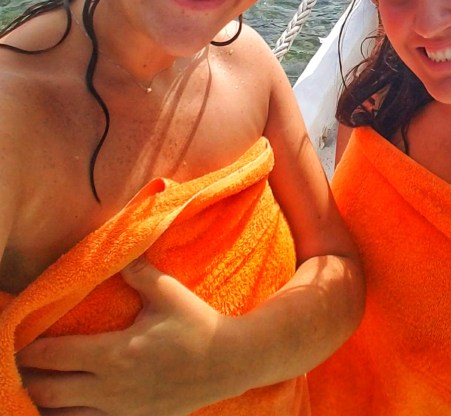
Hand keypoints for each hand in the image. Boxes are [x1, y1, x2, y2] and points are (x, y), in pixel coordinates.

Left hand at [17, 258, 227, 415]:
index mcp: (115, 354)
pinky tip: (63, 408)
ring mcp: (120, 409)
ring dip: (44, 403)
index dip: (30, 351)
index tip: (17, 342)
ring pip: (64, 415)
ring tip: (32, 390)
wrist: (228, 362)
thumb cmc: (197, 324)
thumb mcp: (168, 292)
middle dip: (28, 379)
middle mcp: (110, 387)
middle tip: (16, 366)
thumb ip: (138, 272)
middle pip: (50, 391)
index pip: (56, 356)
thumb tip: (121, 251)